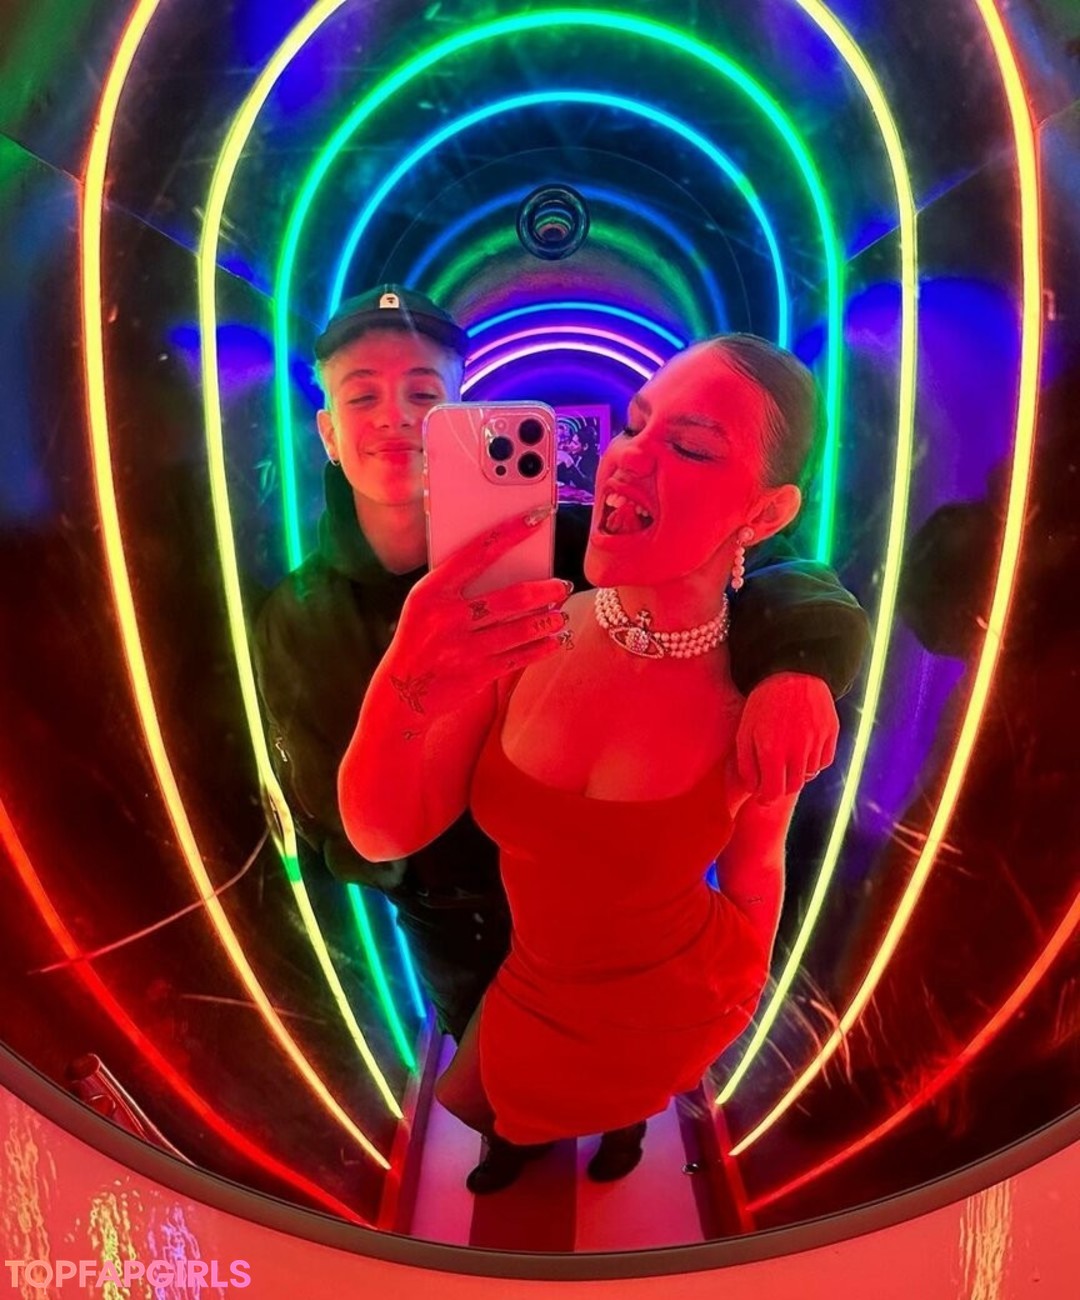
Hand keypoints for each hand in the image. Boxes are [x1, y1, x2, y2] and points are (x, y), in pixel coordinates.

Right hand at [381, 507, 571, 722]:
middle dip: (545, 590)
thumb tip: (508, 562)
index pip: (478, 552)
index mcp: (430, 592)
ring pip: (521, 629)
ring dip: (549, 620)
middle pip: (511, 597)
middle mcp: (447, 618)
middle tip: (562, 585)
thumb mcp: (424, 604)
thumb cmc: (419, 637)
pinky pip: (519, 657)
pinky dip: (542, 647)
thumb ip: (456, 583)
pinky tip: (554, 640)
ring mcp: (463, 649)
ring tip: (561, 614)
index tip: (539, 517)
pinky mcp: (477, 674)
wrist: (402, 693)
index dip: (512, 532)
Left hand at [735, 672, 837, 801]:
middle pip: (793, 787)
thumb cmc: (763, 703)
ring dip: (797, 773)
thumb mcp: (744, 731)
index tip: (763, 795)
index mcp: (772, 751)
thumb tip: (754, 788)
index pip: (773, 793)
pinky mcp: (831, 734)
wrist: (792, 671)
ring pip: (809, 775)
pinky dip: (814, 762)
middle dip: (782, 786)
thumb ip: (746, 764)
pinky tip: (803, 749)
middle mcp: (797, 751)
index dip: (766, 798)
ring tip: (787, 756)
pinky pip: (824, 761)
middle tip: (774, 777)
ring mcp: (817, 742)